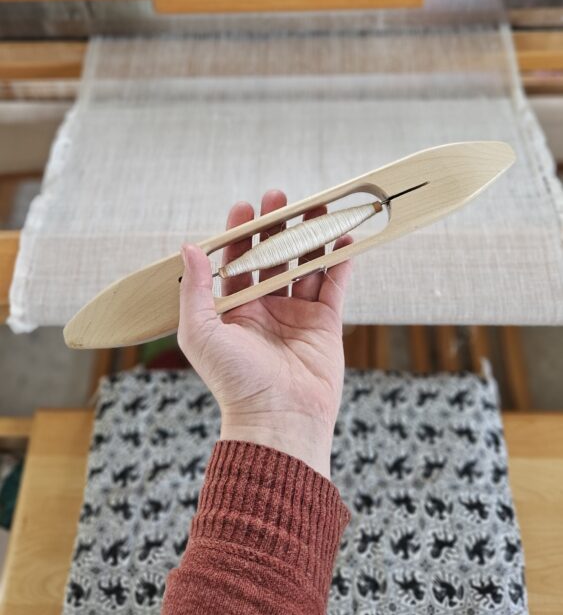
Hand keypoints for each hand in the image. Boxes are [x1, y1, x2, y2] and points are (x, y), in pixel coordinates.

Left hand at [178, 189, 352, 478]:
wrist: (278, 419)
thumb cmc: (233, 381)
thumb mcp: (202, 333)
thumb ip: (195, 289)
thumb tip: (189, 246)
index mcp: (233, 311)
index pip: (236, 262)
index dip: (240, 234)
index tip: (245, 207)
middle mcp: (265, 309)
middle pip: (272, 257)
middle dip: (276, 226)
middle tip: (280, 195)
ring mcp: (296, 315)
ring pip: (305, 265)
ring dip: (310, 236)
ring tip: (316, 207)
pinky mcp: (325, 324)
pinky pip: (335, 285)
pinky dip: (341, 260)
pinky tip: (344, 237)